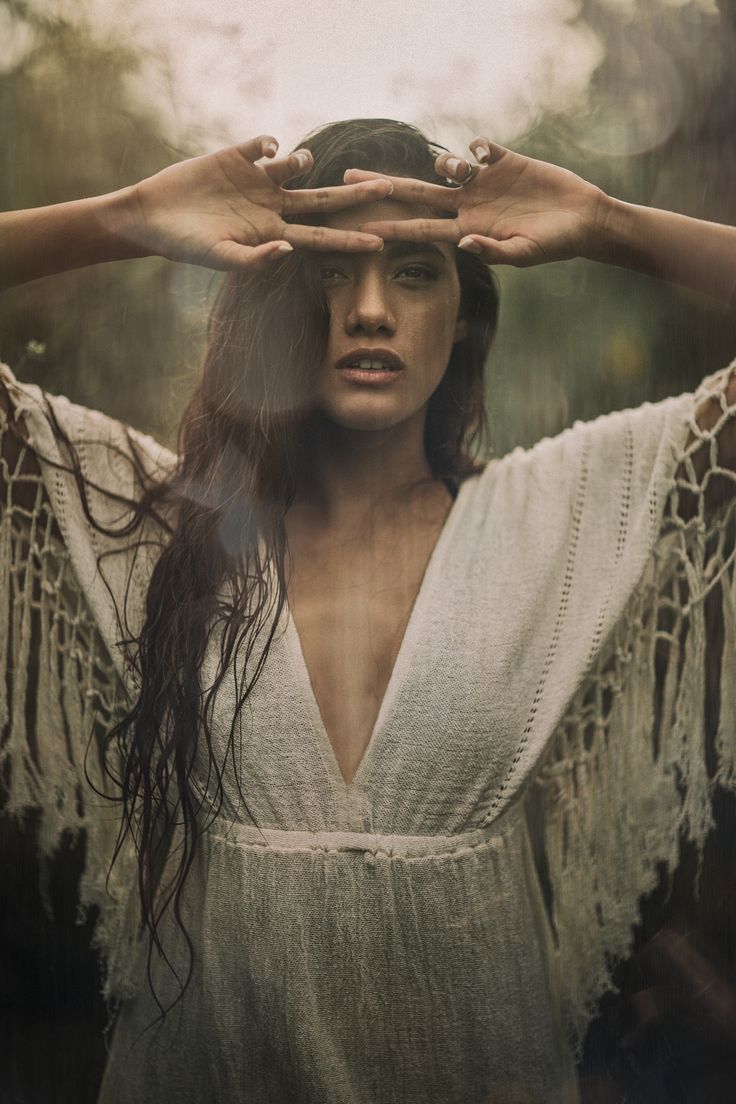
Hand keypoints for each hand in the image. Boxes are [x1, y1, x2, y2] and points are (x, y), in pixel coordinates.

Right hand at [124, 135, 388, 270]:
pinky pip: (262, 144)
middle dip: (355, 195)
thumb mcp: (219, 257)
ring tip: (300, 161)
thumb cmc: (184, 246)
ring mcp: (255, 181)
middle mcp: (270, 206)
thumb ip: (255, 259)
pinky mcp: (234, 157)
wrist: (151, 217)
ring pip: (295, 167)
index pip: (320, 238)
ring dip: (303, 161)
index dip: (349, 240)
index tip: (380, 241)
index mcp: (271, 233)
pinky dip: (269, 143)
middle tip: (390, 186)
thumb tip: (288, 250)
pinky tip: (266, 149)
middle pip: (323, 200)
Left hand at [344, 138, 607, 266]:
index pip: (421, 229)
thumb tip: (464, 244)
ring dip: (446, 165)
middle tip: (347, 177)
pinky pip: (479, 147)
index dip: (392, 228)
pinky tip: (482, 155)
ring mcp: (484, 182)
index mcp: (468, 230)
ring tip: (462, 170)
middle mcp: (469, 205)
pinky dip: (475, 147)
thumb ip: (493, 250)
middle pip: (416, 194)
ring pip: (447, 168)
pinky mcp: (504, 161)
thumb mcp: (525, 254)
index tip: (362, 228)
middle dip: (383, 186)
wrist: (583, 219)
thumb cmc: (555, 244)